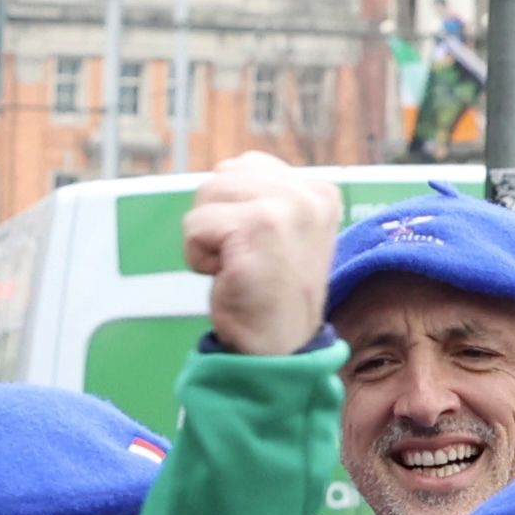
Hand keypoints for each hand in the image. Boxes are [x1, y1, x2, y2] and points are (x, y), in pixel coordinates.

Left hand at [183, 155, 344, 354]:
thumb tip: (223, 172)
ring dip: (206, 238)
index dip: (232, 209)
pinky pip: (196, 225)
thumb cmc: (270, 295)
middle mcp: (308, 194)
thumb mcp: (282, 233)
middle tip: (242, 259)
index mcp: (319, 191)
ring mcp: (286, 209)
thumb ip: (262, 197)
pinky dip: (197, 255)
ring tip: (235, 266)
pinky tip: (226, 276)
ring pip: (206, 195)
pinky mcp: (258, 228)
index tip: (256, 247)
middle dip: (216, 220)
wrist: (278, 349)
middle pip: (222, 177)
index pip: (246, 165)